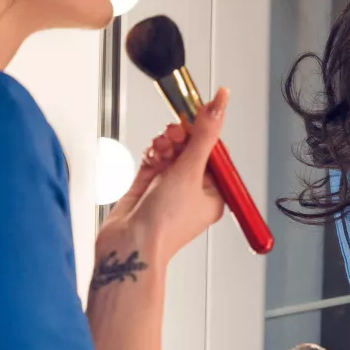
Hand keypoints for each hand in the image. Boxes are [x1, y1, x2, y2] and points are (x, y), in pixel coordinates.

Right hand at [99, 90, 228, 265]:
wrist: (130, 244)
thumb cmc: (164, 225)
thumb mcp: (190, 171)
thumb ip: (204, 135)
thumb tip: (220, 105)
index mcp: (214, 194)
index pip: (216, 153)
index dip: (205, 133)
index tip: (197, 115)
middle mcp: (193, 191)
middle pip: (192, 150)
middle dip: (182, 138)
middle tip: (175, 133)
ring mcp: (170, 189)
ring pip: (172, 152)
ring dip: (166, 144)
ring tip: (161, 147)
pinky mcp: (149, 187)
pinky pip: (155, 160)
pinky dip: (153, 154)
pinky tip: (152, 155)